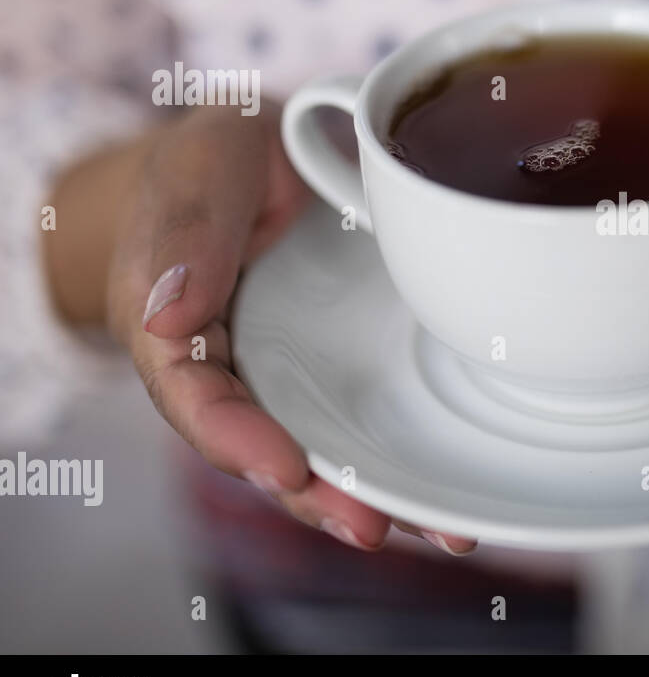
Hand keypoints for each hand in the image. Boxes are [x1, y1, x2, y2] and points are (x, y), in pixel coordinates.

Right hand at [98, 107, 477, 554]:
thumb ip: (184, 238)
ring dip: (376, 494)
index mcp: (174, 331)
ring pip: (327, 445)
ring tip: (439, 531)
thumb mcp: (197, 171)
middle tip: (370, 527)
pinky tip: (456, 489)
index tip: (284, 468)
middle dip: (318, 496)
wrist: (267, 146)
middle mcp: (236, 367)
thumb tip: (164, 318)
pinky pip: (371, 414)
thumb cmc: (217, 160)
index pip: (195, 398)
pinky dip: (409, 454)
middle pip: (268, 445)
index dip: (235, 440)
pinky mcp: (344, 363)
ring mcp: (293, 370)